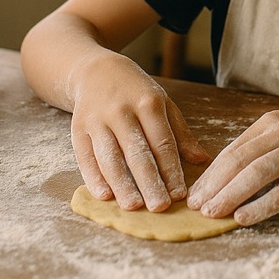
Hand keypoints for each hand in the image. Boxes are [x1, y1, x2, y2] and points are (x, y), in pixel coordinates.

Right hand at [70, 53, 209, 211]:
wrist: (96, 70)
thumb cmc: (136, 91)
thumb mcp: (163, 103)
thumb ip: (180, 133)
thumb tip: (201, 160)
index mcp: (148, 103)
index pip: (162, 142)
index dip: (171, 170)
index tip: (179, 194)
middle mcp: (122, 111)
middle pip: (137, 152)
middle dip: (149, 182)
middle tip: (159, 207)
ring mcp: (97, 119)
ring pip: (110, 157)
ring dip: (122, 184)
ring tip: (133, 206)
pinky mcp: (77, 128)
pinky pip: (85, 156)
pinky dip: (93, 178)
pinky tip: (104, 195)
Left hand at [186, 107, 278, 225]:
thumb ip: (258, 149)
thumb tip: (222, 176)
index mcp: (269, 124)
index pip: (231, 151)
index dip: (210, 174)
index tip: (194, 193)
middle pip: (239, 161)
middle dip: (214, 185)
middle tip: (196, 206)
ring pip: (258, 174)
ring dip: (231, 194)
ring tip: (213, 212)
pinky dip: (262, 205)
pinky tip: (244, 217)